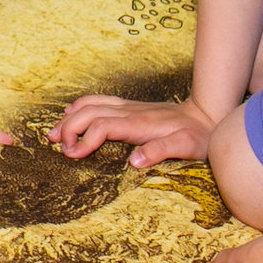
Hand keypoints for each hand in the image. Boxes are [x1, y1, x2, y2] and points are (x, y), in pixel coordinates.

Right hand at [50, 94, 213, 169]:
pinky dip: (80, 106)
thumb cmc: (198, 135)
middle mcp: (128, 112)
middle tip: (57, 146)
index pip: (100, 126)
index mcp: (137, 124)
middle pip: (88, 113)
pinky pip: (98, 101)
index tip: (72, 155)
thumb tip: (133, 161)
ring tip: (54, 132)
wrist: (208, 115)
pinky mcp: (129, 107)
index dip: (83, 140)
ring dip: (69, 117)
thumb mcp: (186, 147)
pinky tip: (72, 113)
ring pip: (90, 105)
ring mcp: (127, 107)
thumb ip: (160, 151)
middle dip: (68, 128)